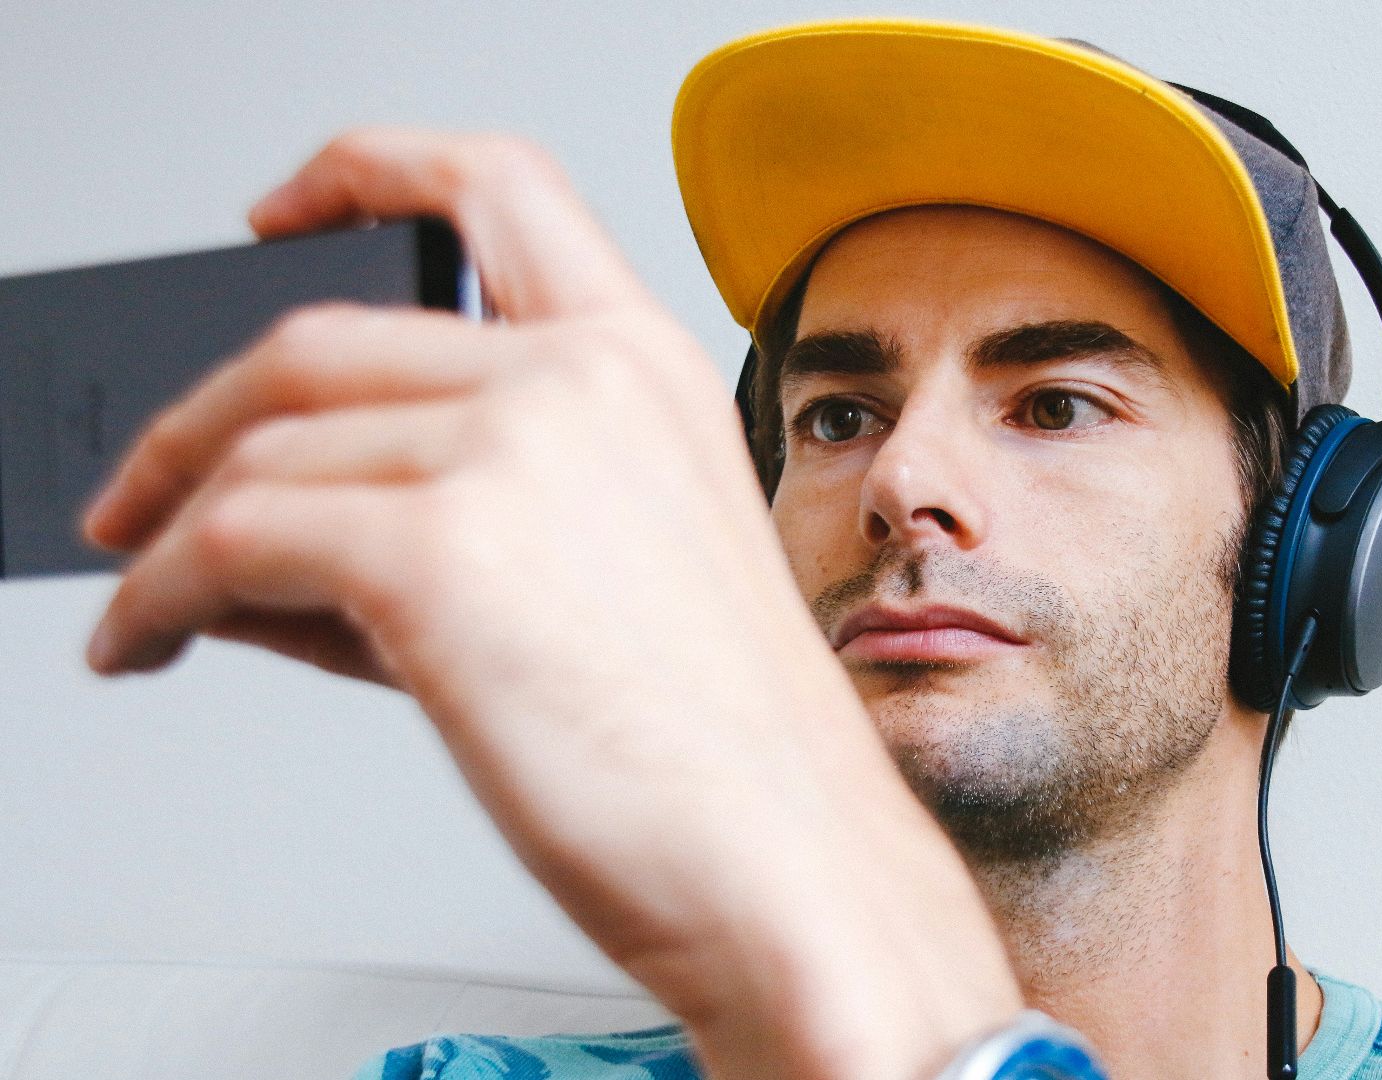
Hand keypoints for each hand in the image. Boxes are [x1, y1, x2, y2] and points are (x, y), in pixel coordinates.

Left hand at [81, 128, 1021, 1079]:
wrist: (786, 863)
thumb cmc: (730, 752)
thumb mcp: (610, 580)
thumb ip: (455, 513)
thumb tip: (270, 525)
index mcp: (647, 368)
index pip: (493, 186)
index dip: (365, 171)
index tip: (284, 216)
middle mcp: (583, 380)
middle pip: (318, 337)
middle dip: (198, 419)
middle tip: (143, 492)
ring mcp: (514, 450)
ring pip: (264, 445)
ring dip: (170, 524)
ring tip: (149, 596)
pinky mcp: (436, 549)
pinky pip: (231, 541)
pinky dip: (160, 590)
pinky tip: (155, 633)